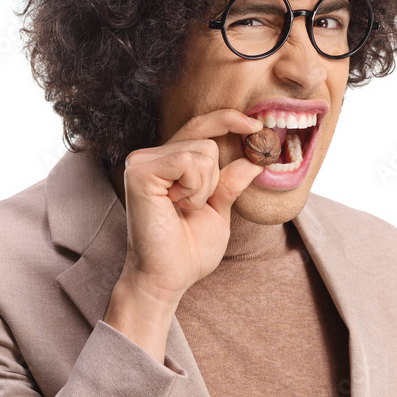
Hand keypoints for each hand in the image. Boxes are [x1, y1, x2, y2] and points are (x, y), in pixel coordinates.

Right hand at [117, 108, 264, 305]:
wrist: (168, 277)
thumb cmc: (188, 249)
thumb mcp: (219, 211)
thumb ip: (230, 183)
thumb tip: (253, 161)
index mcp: (169, 162)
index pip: (200, 126)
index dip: (228, 119)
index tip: (256, 126)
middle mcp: (151, 155)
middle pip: (207, 140)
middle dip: (214, 178)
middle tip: (193, 207)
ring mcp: (142, 161)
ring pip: (202, 151)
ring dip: (204, 188)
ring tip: (181, 209)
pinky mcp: (139, 171)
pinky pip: (188, 163)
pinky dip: (193, 189)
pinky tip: (175, 205)